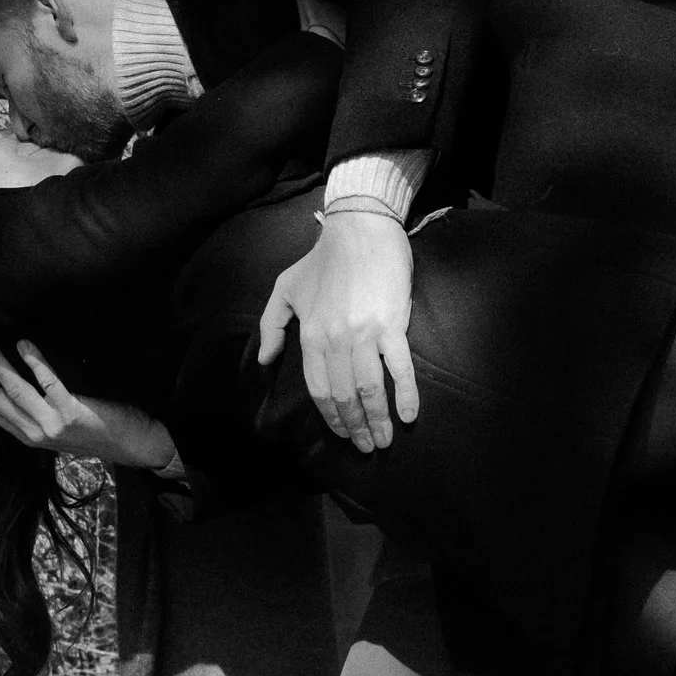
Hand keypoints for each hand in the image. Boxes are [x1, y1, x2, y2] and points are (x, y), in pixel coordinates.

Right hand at [0, 336, 181, 476]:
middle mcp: (34, 434)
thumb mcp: (58, 428)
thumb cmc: (98, 432)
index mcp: (27, 436)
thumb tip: (16, 381)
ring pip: (13, 390)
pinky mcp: (71, 414)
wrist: (133, 446)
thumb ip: (37, 412)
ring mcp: (51, 426)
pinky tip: (23, 344)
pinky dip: (34, 362)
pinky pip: (48, 384)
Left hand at [255, 207, 419, 454]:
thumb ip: (271, 325)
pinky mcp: (393, 325)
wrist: (360, 228)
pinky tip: (410, 415)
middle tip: (367, 447)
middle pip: (345, 396)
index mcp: (311, 335)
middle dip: (355, 428)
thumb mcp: (286, 288)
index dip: (331, 417)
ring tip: (385, 440)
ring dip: (378, 420)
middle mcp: (335, 340)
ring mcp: (365, 334)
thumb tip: (265, 360)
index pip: (319, 389)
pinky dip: (405, 395)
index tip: (343, 435)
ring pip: (370, 389)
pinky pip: (400, 368)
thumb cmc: (323, 258)